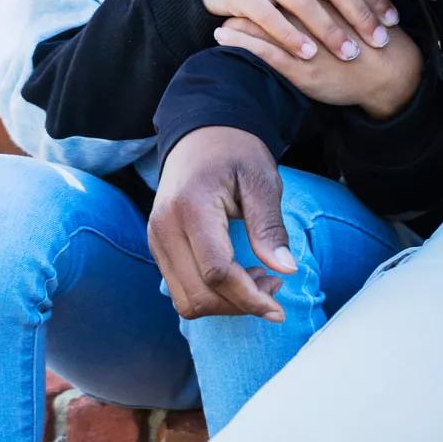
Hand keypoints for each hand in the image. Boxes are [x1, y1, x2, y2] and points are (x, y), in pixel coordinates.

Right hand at [149, 126, 295, 320]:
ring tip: (259, 281)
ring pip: (186, 300)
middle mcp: (164, 227)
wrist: (201, 134)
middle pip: (199, 294)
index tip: (279, 307)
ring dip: (225, 304)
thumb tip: (286, 270)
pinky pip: (180, 288)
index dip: (249, 297)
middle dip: (240, 304)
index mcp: (191, 207)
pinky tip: (237, 277)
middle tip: (275, 286)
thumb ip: (269, 226)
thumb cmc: (235, 151)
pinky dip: (211, 295)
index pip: (216, 271)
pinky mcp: (158, 245)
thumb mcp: (261, 180)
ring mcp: (156, 238)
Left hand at [214, 17, 424, 120]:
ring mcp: (304, 41)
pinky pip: (264, 53)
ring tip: (219, 19)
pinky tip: (223, 38)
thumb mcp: (358, 4)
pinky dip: (241, 44)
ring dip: (237, 21)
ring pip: (262, 25)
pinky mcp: (300, 68)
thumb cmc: (373, 38)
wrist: (389, 72)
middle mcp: (310, 15)